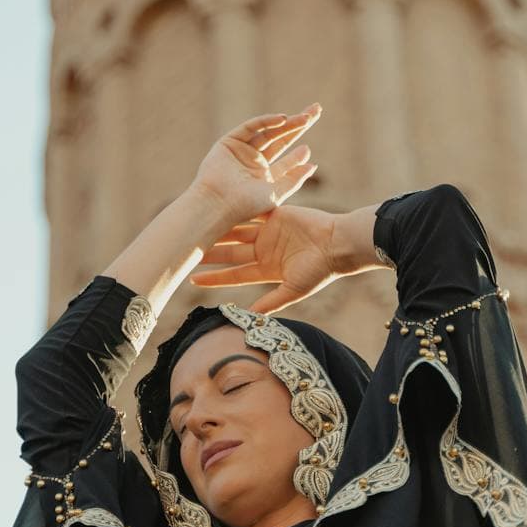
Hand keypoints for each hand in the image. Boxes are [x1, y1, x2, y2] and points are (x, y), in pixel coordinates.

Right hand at [185, 105, 321, 227]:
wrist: (218, 204)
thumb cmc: (246, 205)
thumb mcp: (276, 194)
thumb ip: (294, 180)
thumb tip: (313, 165)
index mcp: (264, 177)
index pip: (286, 161)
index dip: (299, 154)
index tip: (308, 149)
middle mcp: (253, 162)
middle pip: (280, 139)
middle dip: (298, 125)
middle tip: (316, 111)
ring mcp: (241, 150)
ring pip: (268, 132)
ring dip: (287, 123)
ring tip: (306, 118)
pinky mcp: (230, 141)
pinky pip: (251, 127)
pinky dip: (266, 121)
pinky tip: (283, 119)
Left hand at [189, 203, 343, 313]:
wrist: (338, 243)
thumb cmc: (320, 269)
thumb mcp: (293, 290)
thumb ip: (270, 303)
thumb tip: (248, 319)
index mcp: (267, 269)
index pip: (234, 274)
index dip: (214, 277)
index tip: (193, 279)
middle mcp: (264, 250)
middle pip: (231, 252)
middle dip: (210, 252)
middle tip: (188, 249)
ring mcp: (269, 231)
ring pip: (237, 230)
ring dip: (219, 229)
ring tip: (197, 227)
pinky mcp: (275, 213)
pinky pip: (252, 210)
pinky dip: (237, 209)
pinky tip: (217, 207)